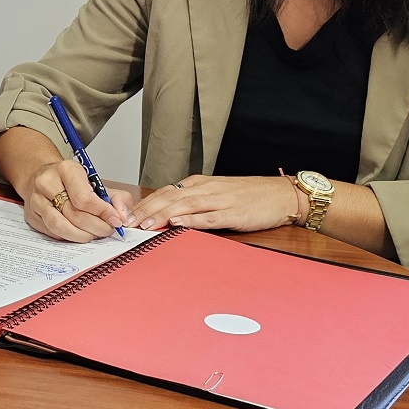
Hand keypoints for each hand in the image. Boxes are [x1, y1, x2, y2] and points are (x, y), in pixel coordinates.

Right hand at [19, 158, 132, 242]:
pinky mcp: (32, 215)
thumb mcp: (97, 182)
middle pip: (74, 215)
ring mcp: (36, 200)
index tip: (115, 220)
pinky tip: (79, 233)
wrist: (43, 176)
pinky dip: (69, 237)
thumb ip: (117, 197)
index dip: (103, 213)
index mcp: (66, 170)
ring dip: (82, 236)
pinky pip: (52, 232)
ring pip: (60, 227)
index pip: (85, 198)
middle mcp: (47, 183)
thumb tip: (123, 216)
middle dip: (96, 227)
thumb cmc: (72, 181)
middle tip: (107, 230)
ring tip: (93, 234)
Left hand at [128, 175, 301, 231]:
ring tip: (145, 224)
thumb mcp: (218, 193)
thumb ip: (195, 202)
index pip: (166, 192)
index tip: (126, 215)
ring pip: (185, 206)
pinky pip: (209, 216)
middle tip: (127, 222)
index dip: (145, 203)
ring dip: (163, 215)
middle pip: (170, 197)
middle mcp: (207, 189)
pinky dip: (192, 220)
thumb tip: (169, 215)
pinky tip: (179, 224)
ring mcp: (220, 200)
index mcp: (200, 184)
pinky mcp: (234, 213)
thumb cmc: (250, 196)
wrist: (281, 194)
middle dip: (146, 210)